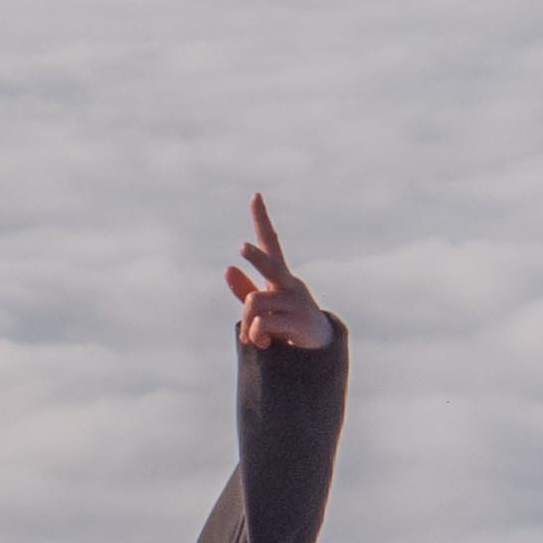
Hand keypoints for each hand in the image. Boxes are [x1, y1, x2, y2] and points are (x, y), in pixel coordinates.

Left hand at [227, 195, 330, 353]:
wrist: (315, 347)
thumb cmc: (284, 320)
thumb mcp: (263, 304)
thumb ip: (245, 289)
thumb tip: (228, 268)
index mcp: (279, 275)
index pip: (271, 242)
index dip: (262, 220)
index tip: (255, 196)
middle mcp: (289, 283)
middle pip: (269, 265)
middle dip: (256, 258)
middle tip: (242, 248)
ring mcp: (295, 301)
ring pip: (254, 303)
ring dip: (247, 324)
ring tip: (252, 338)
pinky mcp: (298, 320)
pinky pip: (263, 324)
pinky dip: (255, 336)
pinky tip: (262, 344)